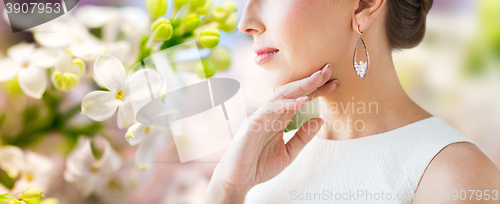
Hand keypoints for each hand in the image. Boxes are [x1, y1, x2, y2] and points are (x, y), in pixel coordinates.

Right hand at [205, 64, 337, 202]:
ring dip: (300, 86)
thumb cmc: (260, 166)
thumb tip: (321, 120)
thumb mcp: (289, 153)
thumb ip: (303, 137)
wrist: (238, 181)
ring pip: (281, 95)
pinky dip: (286, 104)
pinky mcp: (252, 124)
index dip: (316, 90)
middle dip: (310, 81)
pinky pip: (270, 109)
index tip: (334, 83)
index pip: (299, 99)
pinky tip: (302, 101)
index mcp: (278, 120)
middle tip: (328, 70)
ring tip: (318, 78)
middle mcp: (269, 114)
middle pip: (291, 92)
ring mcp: (260, 117)